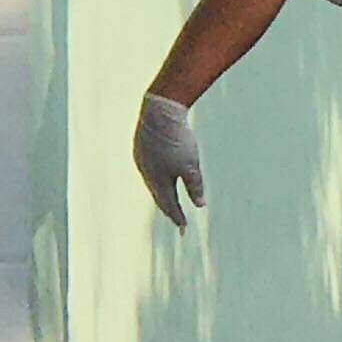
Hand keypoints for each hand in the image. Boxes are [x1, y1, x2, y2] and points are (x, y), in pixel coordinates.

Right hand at [135, 93, 206, 227]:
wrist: (160, 112)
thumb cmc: (177, 140)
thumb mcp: (191, 166)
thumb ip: (195, 186)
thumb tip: (200, 205)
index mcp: (158, 181)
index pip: (169, 205)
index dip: (177, 217)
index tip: (184, 228)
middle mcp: (146, 173)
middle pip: (159, 196)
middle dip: (169, 208)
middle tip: (177, 220)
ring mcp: (142, 160)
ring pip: (152, 182)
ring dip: (162, 193)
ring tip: (169, 201)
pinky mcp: (141, 148)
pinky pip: (149, 169)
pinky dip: (157, 178)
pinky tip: (160, 177)